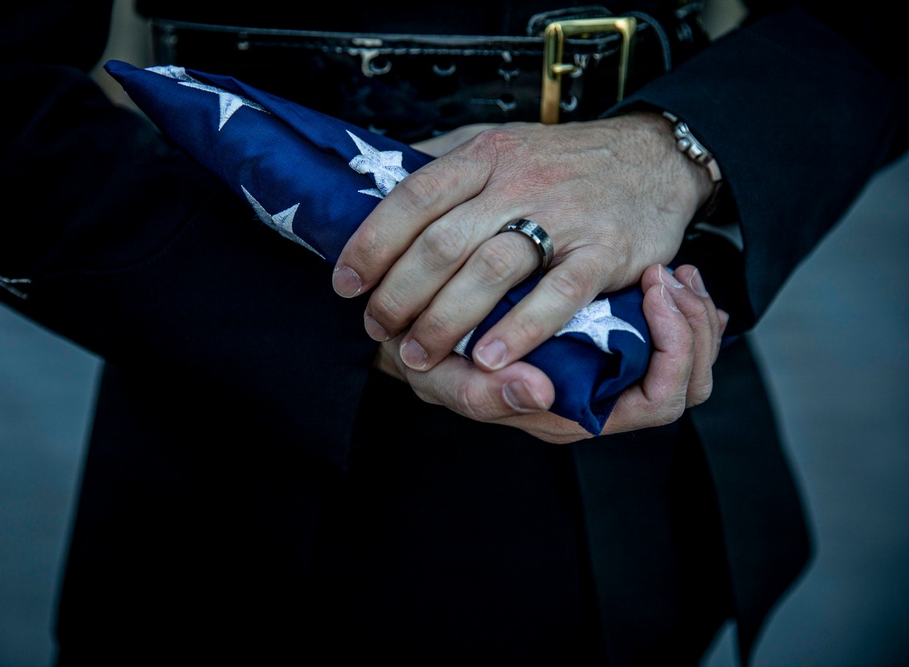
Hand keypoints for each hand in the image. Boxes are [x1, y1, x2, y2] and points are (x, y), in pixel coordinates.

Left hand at [335, 113, 714, 374]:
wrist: (654, 158)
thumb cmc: (563, 161)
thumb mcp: (499, 142)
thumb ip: (443, 161)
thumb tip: (375, 180)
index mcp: (485, 155)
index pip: (412, 199)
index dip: (371, 245)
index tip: (345, 283)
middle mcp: (518, 182)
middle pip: (442, 243)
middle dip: (399, 294)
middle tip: (378, 328)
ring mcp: (563, 217)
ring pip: (490, 272)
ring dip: (445, 320)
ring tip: (418, 353)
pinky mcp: (603, 252)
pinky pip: (556, 296)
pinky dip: (519, 331)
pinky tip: (489, 359)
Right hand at [372, 263, 728, 443]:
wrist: (417, 331)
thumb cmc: (431, 360)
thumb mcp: (441, 381)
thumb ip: (482, 395)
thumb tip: (539, 392)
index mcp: (573, 416)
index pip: (659, 400)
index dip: (674, 351)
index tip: (652, 292)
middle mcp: (599, 400)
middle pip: (688, 381)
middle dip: (695, 324)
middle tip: (676, 275)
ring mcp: (606, 372)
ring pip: (687, 359)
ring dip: (691, 311)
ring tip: (676, 272)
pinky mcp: (604, 340)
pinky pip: (663, 334)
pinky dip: (675, 305)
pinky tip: (666, 276)